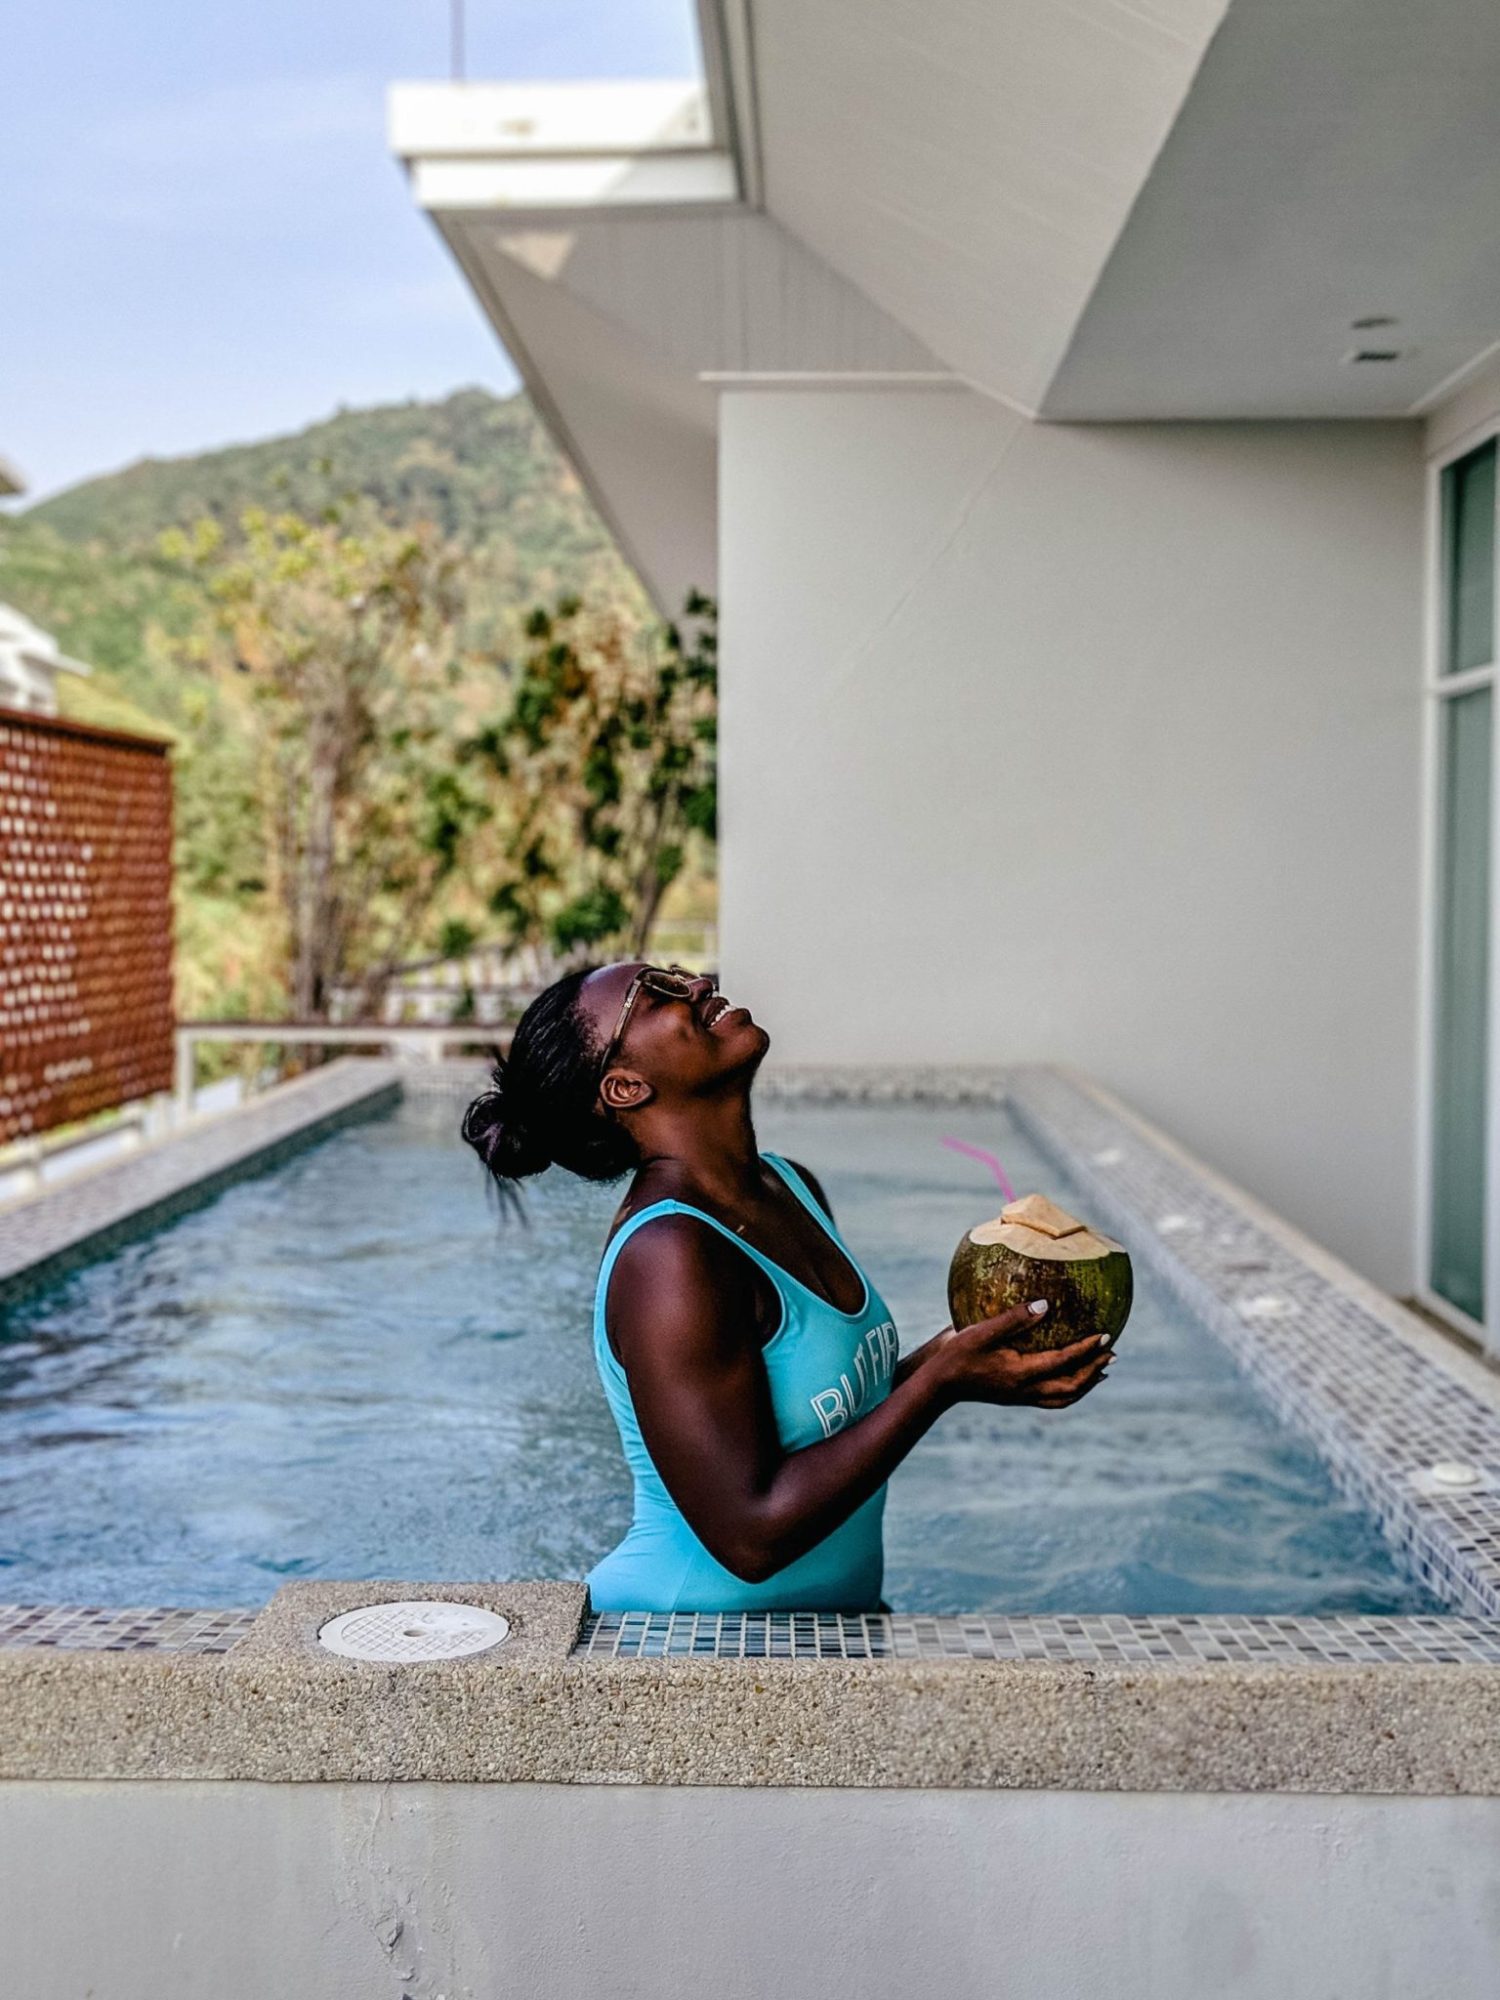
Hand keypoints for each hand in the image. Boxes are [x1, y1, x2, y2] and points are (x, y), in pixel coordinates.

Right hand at [930, 1301, 1113, 1409]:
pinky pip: (1051, 1399)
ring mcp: (1021, 1397)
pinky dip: (1069, 1390)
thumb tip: (1045, 1304)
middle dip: (1094, 1370)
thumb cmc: (957, 1354)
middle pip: (1071, 1387)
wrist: (939, 1384)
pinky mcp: (1015, 1398)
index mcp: (1021, 1374)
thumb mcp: (982, 1331)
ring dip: (1086, 1384)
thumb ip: (1014, 1318)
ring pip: (1064, 1398)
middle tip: (1112, 1353)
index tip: (1105, 1335)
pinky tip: (1068, 1377)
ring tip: (1102, 1371)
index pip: (1063, 1362)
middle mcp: (1025, 1390)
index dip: (1087, 1349)